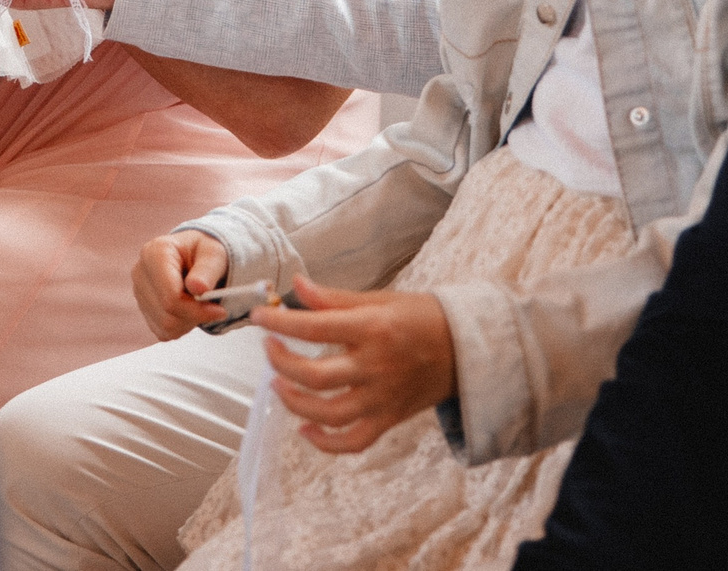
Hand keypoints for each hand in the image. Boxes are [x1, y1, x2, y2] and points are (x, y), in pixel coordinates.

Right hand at [132, 230, 229, 340]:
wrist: (196, 257)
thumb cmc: (204, 252)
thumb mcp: (214, 253)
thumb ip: (207, 269)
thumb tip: (198, 288)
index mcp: (154, 252)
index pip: (171, 296)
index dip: (197, 309)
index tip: (220, 311)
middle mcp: (140, 273)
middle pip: (167, 314)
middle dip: (195, 315)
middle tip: (215, 308)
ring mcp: (139, 293)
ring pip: (165, 326)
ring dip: (190, 321)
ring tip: (200, 303)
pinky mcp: (143, 310)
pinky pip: (164, 332)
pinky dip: (182, 327)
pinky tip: (189, 309)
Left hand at [251, 276, 456, 453]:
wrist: (467, 349)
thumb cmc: (421, 317)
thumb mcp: (379, 299)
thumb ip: (334, 298)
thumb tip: (295, 285)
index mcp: (372, 329)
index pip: (313, 328)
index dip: (279, 323)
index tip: (259, 316)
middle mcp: (376, 366)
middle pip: (314, 376)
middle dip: (280, 362)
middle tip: (269, 348)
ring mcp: (382, 398)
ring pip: (328, 413)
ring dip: (294, 401)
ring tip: (277, 385)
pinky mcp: (389, 419)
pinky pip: (352, 441)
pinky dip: (325, 442)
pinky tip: (305, 428)